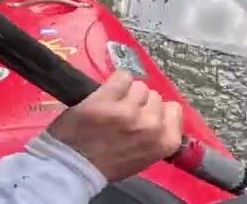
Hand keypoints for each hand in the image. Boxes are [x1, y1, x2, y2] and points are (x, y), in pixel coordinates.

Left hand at [47, 71, 182, 181]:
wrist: (73, 168)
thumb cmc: (108, 165)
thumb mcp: (143, 157)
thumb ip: (154, 136)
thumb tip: (157, 114)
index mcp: (165, 142)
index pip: (174, 109)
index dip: (158, 110)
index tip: (144, 116)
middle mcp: (151, 125)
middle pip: (155, 96)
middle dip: (140, 103)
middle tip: (123, 115)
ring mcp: (129, 111)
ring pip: (138, 86)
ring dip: (126, 93)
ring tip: (112, 106)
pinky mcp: (107, 99)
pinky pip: (121, 77)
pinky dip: (114, 83)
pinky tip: (105, 95)